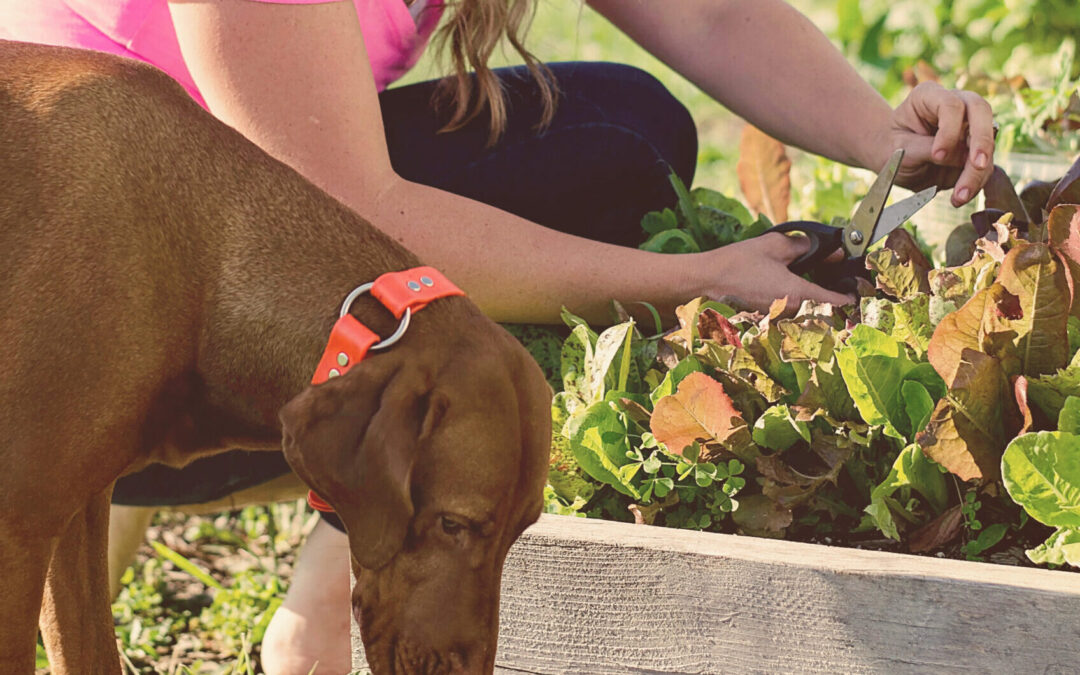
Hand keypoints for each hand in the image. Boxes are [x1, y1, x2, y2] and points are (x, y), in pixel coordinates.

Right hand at [701, 233, 853, 313]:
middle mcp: (789, 312)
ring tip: (810, 286)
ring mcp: (775, 318)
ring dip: (810, 303)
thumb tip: (828, 248)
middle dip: (829, 299)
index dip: (847, 298)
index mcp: (797, 294)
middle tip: (833, 284)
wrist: (707, 280)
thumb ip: (805, 246)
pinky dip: (792, 305)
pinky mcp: (764, 319)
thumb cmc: (738, 262)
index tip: (855, 295)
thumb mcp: (775, 246)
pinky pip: (787, 314)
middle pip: (820, 309)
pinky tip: (786, 291)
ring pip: (803, 313)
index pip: (833, 301)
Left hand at [880, 82, 995, 206]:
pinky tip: (960, 197)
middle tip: (978, 165)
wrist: (893, 161)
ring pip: (986, 143)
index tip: (938, 154)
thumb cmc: (892, 148)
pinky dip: (975, 183)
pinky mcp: (975, 150)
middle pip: (981, 111)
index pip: (950, 105)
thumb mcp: (900, 148)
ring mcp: (968, 126)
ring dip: (977, 172)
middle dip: (982, 140)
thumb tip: (961, 157)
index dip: (949, 130)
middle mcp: (955, 104)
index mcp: (929, 96)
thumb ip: (926, 149)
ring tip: (959, 196)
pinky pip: (984, 165)